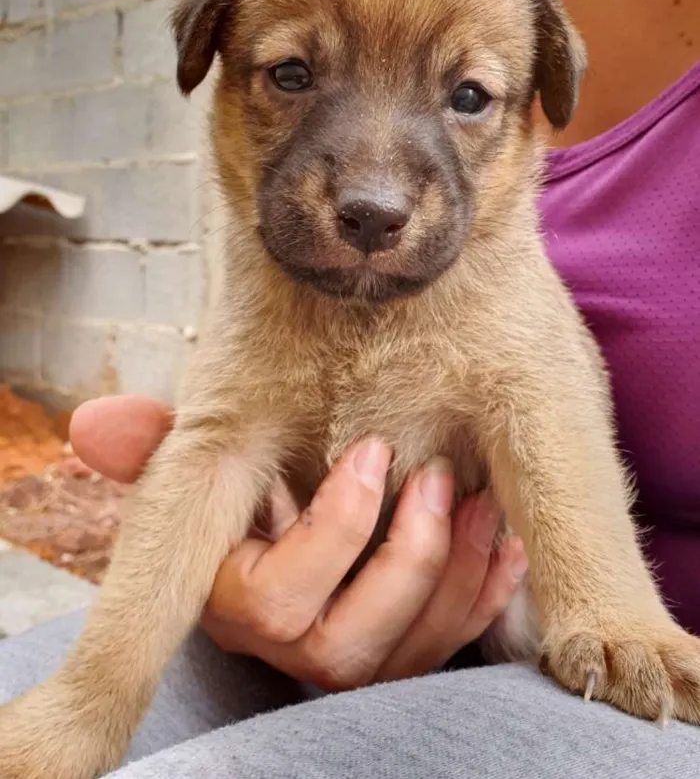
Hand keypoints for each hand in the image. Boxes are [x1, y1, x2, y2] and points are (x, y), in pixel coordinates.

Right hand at [71, 396, 527, 689]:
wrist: (327, 462)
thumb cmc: (263, 448)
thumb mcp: (217, 435)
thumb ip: (161, 439)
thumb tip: (91, 426)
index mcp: (230, 589)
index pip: (258, 602)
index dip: (310, 551)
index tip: (366, 456)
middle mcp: (282, 638)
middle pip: (339, 648)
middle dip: (401, 563)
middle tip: (435, 477)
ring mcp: (347, 651)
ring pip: (403, 658)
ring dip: (453, 576)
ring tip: (481, 502)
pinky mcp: (401, 649)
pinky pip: (450, 647)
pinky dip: (485, 595)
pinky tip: (507, 542)